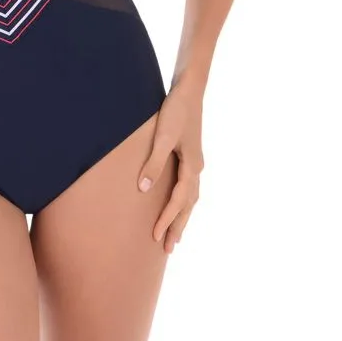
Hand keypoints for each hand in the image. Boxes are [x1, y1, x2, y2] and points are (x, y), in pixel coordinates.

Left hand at [137, 80, 204, 253]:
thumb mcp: (162, 136)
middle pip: (189, 205)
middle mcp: (197, 168)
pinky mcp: (190, 156)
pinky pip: (189, 187)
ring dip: (182, 216)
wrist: (189, 91)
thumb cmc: (175, 111)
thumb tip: (144, 189)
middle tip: (169, 249)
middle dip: (178, 226)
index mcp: (192, 166)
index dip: (167, 220)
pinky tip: (177, 205)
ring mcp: (196, 163)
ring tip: (175, 235)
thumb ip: (154, 163)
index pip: (179, 201)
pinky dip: (184, 202)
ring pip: (191, 198)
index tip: (156, 238)